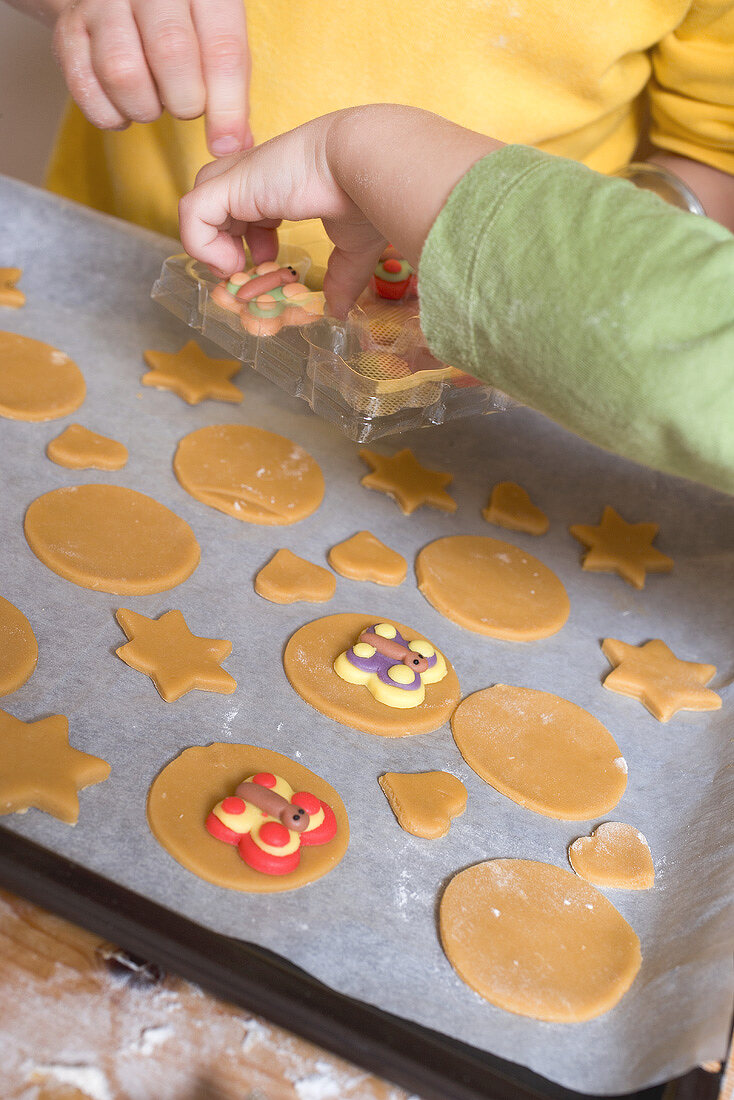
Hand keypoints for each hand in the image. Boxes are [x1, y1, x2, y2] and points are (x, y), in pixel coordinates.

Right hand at [52, 0, 250, 155]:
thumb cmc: (184, 25)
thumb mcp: (217, 39)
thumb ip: (232, 87)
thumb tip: (235, 144)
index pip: (222, 48)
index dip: (227, 107)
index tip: (226, 144)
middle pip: (171, 53)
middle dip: (185, 102)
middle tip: (186, 107)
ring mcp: (102, 3)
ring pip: (122, 72)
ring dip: (144, 108)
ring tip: (154, 103)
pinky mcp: (69, 30)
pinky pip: (85, 87)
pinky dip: (109, 114)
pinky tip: (124, 109)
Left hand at [179, 105, 501, 314]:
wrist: (368, 164)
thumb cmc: (369, 195)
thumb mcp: (353, 246)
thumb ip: (342, 276)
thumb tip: (339, 311)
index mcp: (284, 181)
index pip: (246, 204)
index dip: (249, 236)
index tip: (269, 263)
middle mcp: (257, 175)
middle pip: (216, 204)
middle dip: (225, 243)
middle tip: (246, 270)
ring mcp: (241, 177)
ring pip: (198, 207)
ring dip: (212, 246)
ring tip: (238, 268)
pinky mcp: (230, 184)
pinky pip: (191, 214)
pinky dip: (201, 244)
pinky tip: (232, 262)